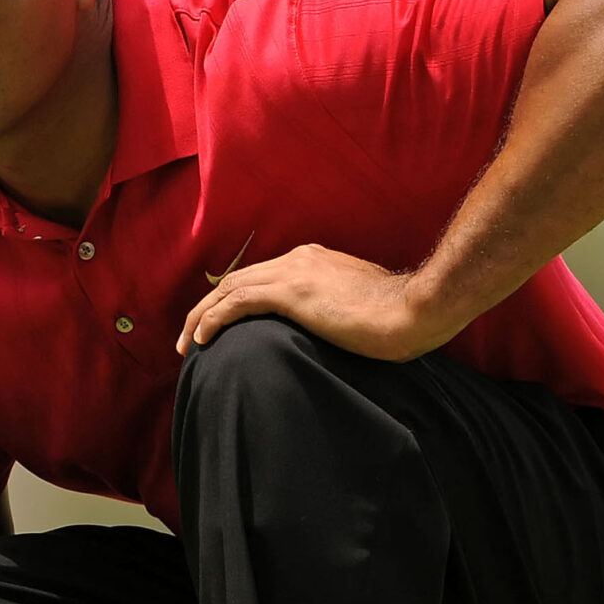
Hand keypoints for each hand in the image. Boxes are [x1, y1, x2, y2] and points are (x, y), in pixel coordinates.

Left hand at [175, 243, 453, 361]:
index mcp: (315, 260)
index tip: (220, 325)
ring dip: (201, 316)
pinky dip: (214, 319)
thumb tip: (338, 327)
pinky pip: (238, 303)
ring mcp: (294, 273)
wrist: (417, 309)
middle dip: (208, 307)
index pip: (262, 276)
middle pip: (237, 280)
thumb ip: (342, 307)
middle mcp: (299, 259)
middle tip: (189, 338)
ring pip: (229, 289)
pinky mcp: (291, 292)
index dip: (235, 299)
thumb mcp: (365, 304)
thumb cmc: (401, 315)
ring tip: (186, 344)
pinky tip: (201, 340)